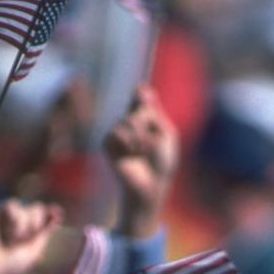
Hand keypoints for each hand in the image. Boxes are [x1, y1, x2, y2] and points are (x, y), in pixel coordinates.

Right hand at [0, 198, 63, 273]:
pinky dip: (14, 219)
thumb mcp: (34, 249)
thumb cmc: (11, 264)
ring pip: (26, 208)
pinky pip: (13, 205)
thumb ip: (45, 231)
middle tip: (26, 239)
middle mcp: (20, 223)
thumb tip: (60, 213)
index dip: (52, 212)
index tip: (58, 214)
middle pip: (37, 208)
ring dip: (24, 226)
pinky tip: (6, 232)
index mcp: (31, 233)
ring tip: (12, 241)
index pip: (45, 215)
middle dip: (36, 224)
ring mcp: (8, 217)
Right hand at [103, 85, 179, 237]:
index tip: (143, 93)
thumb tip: (140, 88)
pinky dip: (127, 143)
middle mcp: (131, 123)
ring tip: (142, 152)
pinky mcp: (108, 144)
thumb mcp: (166, 134)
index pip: (141, 98)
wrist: (151, 185)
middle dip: (147, 126)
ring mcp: (118, 133)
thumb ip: (155, 112)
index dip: (141, 94)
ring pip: (127, 121)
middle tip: (151, 145)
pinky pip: (116, 132)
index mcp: (146, 119)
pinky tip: (130, 153)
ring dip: (139, 138)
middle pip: (138, 110)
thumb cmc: (162, 163)